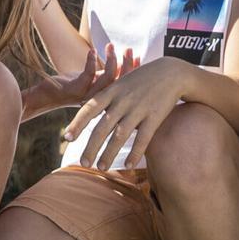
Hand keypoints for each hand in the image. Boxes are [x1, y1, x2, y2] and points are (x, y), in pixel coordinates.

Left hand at [22, 44, 138, 121]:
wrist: (49, 95)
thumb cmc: (73, 86)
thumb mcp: (94, 80)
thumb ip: (107, 74)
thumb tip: (122, 61)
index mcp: (107, 99)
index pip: (126, 86)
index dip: (133, 71)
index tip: (136, 56)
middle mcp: (100, 100)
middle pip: (120, 84)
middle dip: (127, 65)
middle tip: (128, 49)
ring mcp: (88, 96)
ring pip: (106, 80)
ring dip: (111, 61)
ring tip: (110, 46)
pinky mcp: (75, 90)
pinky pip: (88, 75)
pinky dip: (91, 62)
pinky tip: (93, 51)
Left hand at [63, 56, 189, 169]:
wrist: (171, 72)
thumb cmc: (141, 79)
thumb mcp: (119, 82)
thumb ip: (102, 96)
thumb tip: (81, 107)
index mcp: (111, 91)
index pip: (89, 109)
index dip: (77, 124)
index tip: (67, 138)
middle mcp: (122, 100)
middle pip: (102, 127)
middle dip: (91, 147)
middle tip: (84, 163)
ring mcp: (139, 109)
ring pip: (120, 136)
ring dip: (109, 153)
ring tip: (101, 167)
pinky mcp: (155, 116)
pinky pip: (143, 139)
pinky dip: (135, 153)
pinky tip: (129, 165)